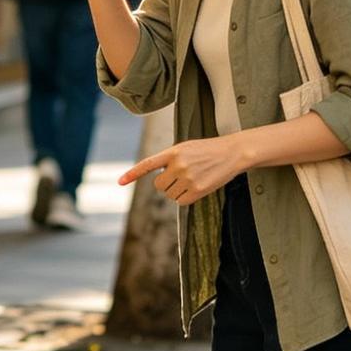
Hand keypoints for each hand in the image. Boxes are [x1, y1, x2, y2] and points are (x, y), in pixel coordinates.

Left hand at [120, 135, 245, 206]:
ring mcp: (188, 178)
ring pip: (170, 195)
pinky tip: (197, 187)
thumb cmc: (207, 150)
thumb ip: (170, 159)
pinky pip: (181, 202)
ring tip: (192, 178)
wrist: (231, 153)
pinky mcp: (197, 190)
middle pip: (159, 186)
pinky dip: (186, 198)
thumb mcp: (186, 148)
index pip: (148, 164)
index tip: (119, 182)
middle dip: (166, 184)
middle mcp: (178, 165)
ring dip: (177, 191)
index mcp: (173, 152)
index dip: (132, 174)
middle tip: (180, 176)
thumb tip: (159, 179)